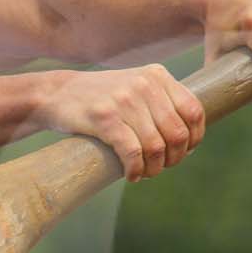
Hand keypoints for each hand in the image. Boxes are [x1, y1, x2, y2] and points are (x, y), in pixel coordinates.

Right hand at [38, 65, 205, 180]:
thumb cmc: (101, 97)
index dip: (194, 139)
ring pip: (156, 147)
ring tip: (145, 173)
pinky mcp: (105, 119)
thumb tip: (190, 138)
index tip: (184, 152)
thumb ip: (162, 102)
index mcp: (157, 76)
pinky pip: (133, 153)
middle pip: (178, 134)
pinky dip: (136, 170)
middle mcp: (145, 85)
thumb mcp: (136, 87)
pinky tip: (131, 176)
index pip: (194, 111)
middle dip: (174, 158)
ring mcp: (125, 100)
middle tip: (160, 167)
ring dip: (154, 169)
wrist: (56, 93)